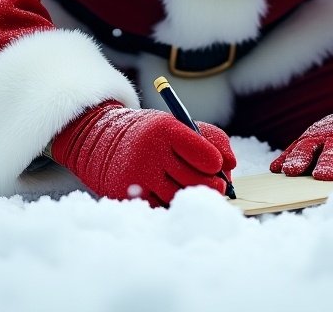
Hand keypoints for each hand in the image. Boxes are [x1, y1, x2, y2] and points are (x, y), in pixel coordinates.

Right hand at [50, 100, 235, 207]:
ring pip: (179, 197)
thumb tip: (231, 164)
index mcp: (164, 128)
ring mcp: (137, 176)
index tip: (218, 166)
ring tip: (194, 190)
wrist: (100, 141)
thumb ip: (207, 138)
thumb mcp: (174, 125)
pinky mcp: (128, 196)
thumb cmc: (149, 134)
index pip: (201, 151)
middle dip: (211, 185)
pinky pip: (161, 208)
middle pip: (194, 179)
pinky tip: (172, 196)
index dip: (215, 162)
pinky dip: (171, 205)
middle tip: (217, 186)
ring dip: (192, 197)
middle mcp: (149, 152)